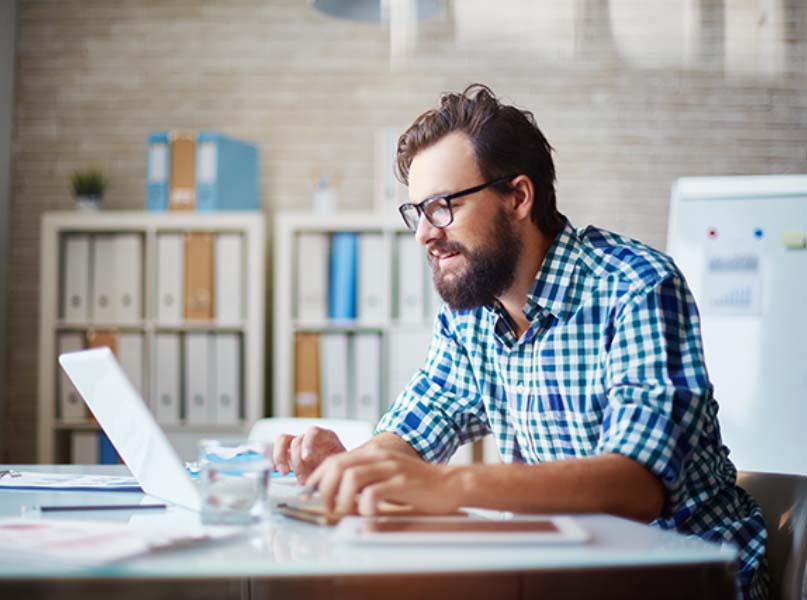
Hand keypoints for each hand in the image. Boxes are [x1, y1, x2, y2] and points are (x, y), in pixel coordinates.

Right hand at [273, 427, 346, 483]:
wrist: (338, 475)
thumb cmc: (340, 471)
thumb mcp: (339, 469)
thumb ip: (330, 473)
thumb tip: (316, 487)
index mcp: (325, 437)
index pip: (313, 432)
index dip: (308, 443)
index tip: (306, 458)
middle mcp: (310, 438)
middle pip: (297, 440)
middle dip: (297, 460)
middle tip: (301, 478)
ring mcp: (298, 444)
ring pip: (283, 441)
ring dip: (281, 457)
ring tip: (284, 473)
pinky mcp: (289, 453)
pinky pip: (277, 451)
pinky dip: (273, 459)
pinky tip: (274, 469)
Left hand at [305, 447, 461, 515]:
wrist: (449, 484)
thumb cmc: (416, 486)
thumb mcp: (386, 478)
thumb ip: (366, 481)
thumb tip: (339, 494)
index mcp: (372, 454)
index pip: (335, 460)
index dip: (318, 477)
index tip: (310, 494)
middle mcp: (378, 457)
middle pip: (338, 465)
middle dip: (325, 488)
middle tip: (326, 507)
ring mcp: (390, 468)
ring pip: (352, 477)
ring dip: (342, 498)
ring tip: (344, 512)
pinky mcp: (402, 482)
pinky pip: (374, 492)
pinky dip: (364, 506)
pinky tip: (367, 514)